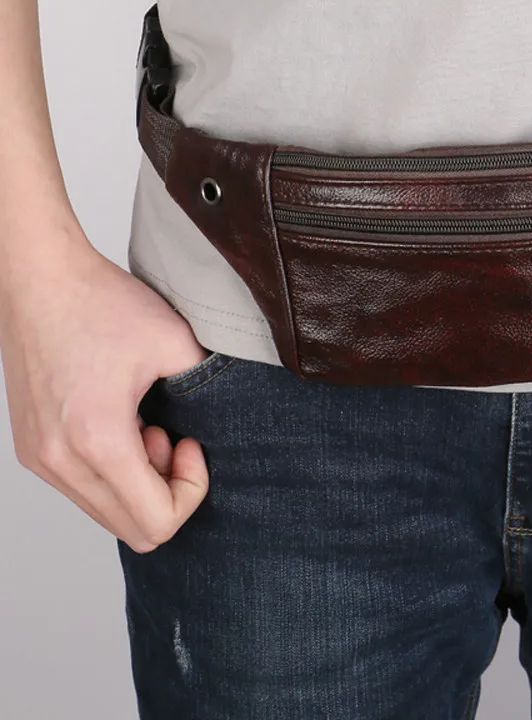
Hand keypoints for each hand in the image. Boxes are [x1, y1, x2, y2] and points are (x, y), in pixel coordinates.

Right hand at [1, 241, 211, 552]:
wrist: (39, 277)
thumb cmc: (100, 303)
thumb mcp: (175, 343)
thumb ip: (206, 389)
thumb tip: (224, 418)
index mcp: (97, 442)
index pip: (156, 523)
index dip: (191, 491)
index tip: (192, 443)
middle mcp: (59, 461)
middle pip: (132, 530)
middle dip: (167, 490)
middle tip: (174, 434)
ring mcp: (40, 458)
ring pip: (106, 511)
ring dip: (139, 480)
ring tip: (148, 422)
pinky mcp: (33, 447)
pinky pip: (83, 488)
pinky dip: (114, 469)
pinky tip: (125, 420)